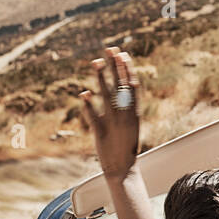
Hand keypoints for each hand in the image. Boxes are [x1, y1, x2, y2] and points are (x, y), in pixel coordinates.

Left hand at [79, 47, 140, 178]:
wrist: (123, 168)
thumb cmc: (126, 145)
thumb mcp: (131, 124)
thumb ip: (127, 107)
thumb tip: (126, 87)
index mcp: (134, 112)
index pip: (131, 85)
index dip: (126, 69)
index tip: (121, 54)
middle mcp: (124, 115)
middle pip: (120, 86)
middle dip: (115, 67)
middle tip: (110, 49)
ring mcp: (113, 123)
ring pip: (107, 96)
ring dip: (102, 79)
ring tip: (96, 62)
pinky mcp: (100, 132)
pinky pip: (94, 117)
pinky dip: (88, 106)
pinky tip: (84, 94)